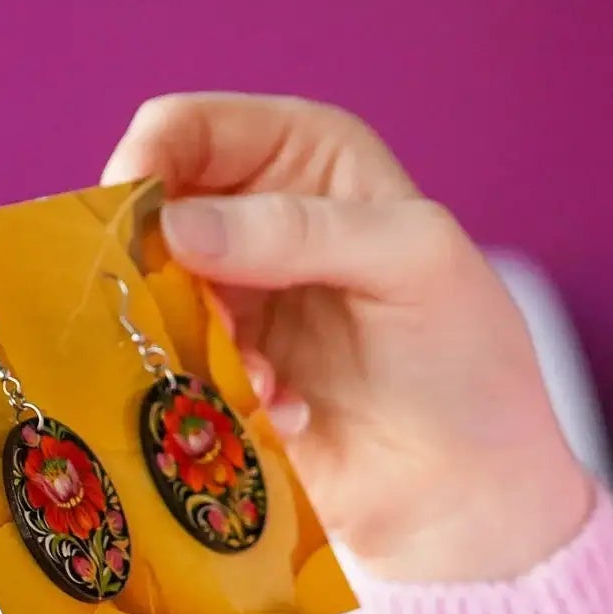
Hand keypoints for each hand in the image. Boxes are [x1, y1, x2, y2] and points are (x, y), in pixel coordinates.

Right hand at [104, 92, 591, 582]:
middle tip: (208, 318)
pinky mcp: (211, 371)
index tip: (143, 223)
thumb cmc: (467, 356)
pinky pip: (158, 367)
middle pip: (144, 212)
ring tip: (266, 376)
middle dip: (157, 266)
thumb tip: (175, 226)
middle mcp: (255, 216)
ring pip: (142, 293)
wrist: (469, 484)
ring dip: (188, 339)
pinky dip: (207, 390)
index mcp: (306, 156)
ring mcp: (227, 297)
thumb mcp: (412, 260)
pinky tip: (282, 412)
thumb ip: (300, 230)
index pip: (190, 129)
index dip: (149, 161)